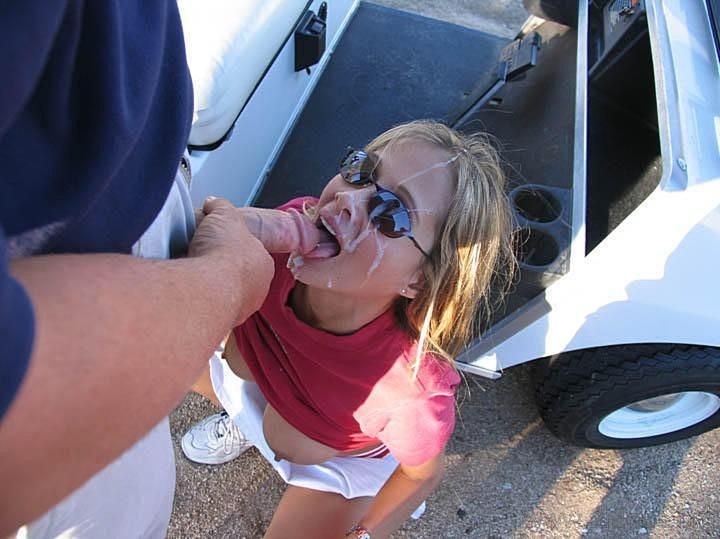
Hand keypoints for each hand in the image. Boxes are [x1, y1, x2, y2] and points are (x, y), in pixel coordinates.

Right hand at [189, 197, 273, 321]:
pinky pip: (209, 310)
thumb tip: (214, 203)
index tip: (220, 244)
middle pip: (240, 278)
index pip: (253, 256)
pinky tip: (188, 293)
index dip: (235, 248)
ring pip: (226, 297)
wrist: (206, 288)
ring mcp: (240, 310)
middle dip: (223, 270)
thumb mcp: (223, 215)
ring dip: (211, 288)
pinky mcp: (220, 324)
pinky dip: (199, 301)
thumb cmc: (223, 254)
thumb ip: (220, 207)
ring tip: (193, 276)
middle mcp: (257, 291)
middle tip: (203, 259)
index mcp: (265, 264)